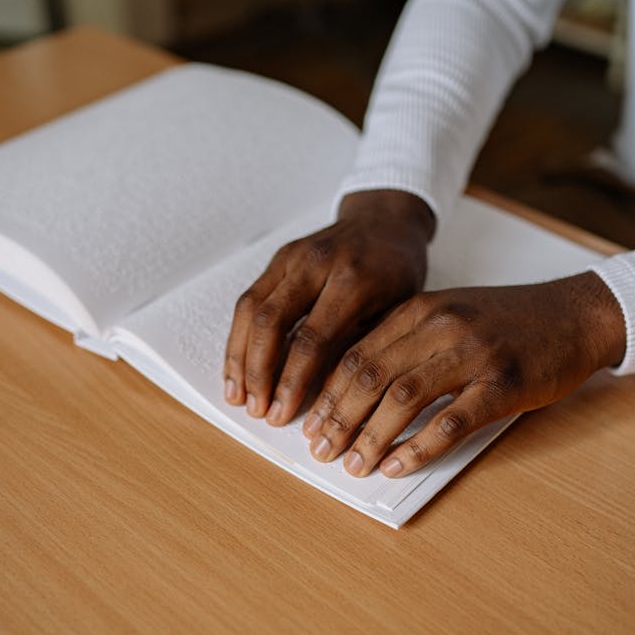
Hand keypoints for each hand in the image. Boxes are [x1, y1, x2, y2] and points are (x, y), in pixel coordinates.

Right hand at [223, 189, 434, 423]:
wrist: (386, 221)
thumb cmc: (397, 270)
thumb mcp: (394, 312)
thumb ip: (358, 349)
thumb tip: (325, 400)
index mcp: (353, 280)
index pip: (312, 339)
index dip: (291, 381)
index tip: (282, 414)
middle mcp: (316, 264)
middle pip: (270, 322)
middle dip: (257, 372)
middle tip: (256, 409)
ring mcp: (293, 257)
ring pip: (250, 309)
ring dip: (238, 357)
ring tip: (237, 395)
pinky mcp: (278, 258)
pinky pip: (249, 298)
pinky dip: (239, 336)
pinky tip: (237, 365)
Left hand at [302, 272, 626, 476]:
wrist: (575, 314)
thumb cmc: (509, 321)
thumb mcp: (449, 313)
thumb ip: (405, 339)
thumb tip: (357, 383)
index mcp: (420, 310)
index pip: (356, 352)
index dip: (327, 392)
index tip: (310, 422)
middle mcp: (439, 327)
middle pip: (370, 375)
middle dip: (338, 417)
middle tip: (321, 449)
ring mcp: (472, 354)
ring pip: (402, 399)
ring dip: (370, 437)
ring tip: (353, 464)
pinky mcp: (502, 383)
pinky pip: (450, 421)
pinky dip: (418, 448)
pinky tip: (398, 466)